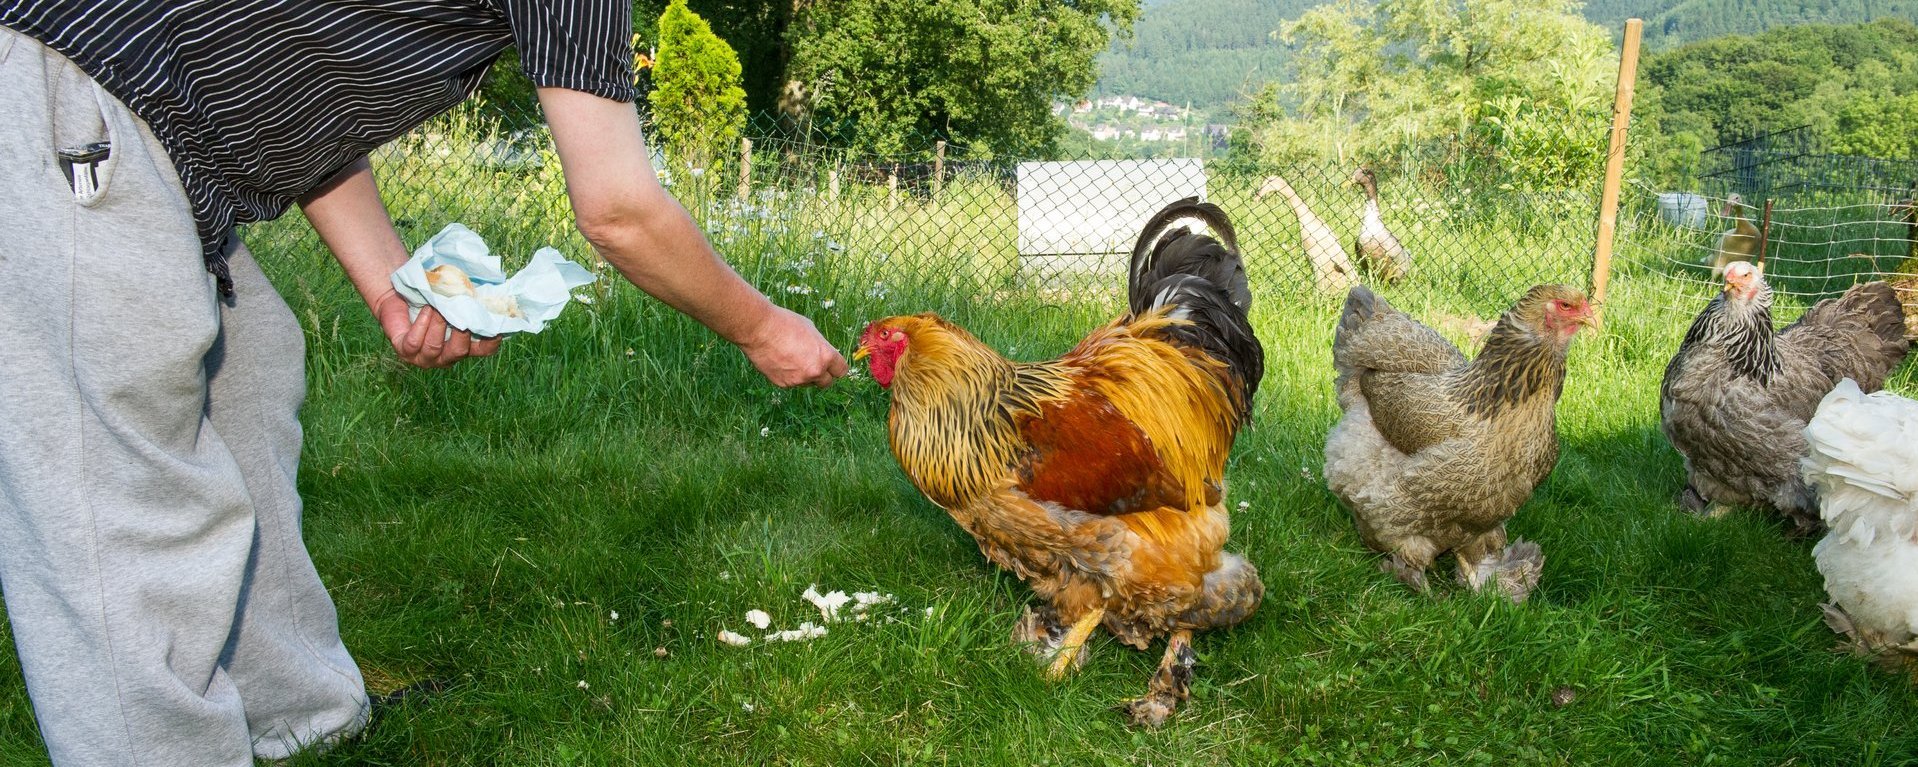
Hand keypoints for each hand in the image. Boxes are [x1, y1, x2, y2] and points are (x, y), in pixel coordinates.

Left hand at [371, 290, 502, 367]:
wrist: (396, 293)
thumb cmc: (427, 295)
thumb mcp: (450, 296)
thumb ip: (468, 298)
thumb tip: (486, 290)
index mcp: (461, 344)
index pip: (482, 350)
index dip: (490, 341)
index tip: (494, 325)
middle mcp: (445, 356)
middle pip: (459, 351)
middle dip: (460, 332)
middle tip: (460, 310)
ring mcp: (423, 357)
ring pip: (434, 348)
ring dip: (438, 325)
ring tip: (436, 306)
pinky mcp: (404, 351)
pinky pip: (414, 343)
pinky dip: (421, 325)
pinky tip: (425, 310)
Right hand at [738, 306, 848, 387]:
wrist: (759, 329)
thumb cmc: (785, 323)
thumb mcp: (811, 330)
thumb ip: (820, 347)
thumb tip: (823, 355)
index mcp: (826, 356)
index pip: (841, 371)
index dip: (836, 368)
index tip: (832, 366)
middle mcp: (815, 371)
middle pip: (826, 382)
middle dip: (822, 375)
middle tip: (813, 365)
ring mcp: (798, 380)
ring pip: (807, 383)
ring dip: (804, 375)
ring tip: (791, 357)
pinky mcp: (783, 384)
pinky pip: (791, 383)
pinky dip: (789, 376)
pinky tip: (780, 361)